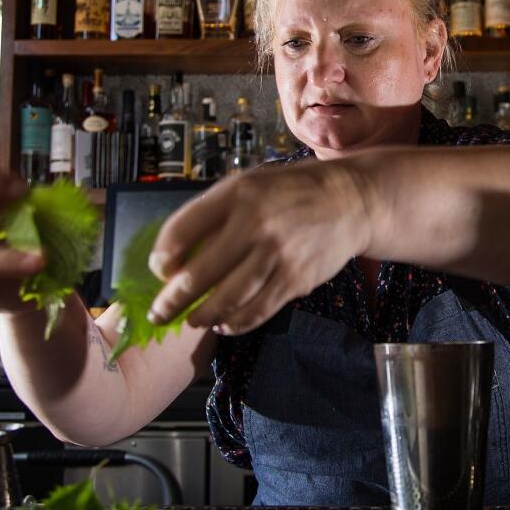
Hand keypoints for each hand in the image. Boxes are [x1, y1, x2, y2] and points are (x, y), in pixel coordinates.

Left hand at [147, 160, 374, 334]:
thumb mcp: (250, 185)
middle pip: (199, 275)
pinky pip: (258, 310)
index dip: (163, 258)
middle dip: (172, 301)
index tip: (160, 271)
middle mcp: (256, 224)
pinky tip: (224, 325)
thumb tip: (175, 255)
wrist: (350, 201)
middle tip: (159, 314)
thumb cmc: (291, 192)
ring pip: (226, 299)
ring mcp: (278, 255)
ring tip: (192, 321)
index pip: (181, 230)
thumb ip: (215, 212)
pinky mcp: (296, 279)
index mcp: (237, 194)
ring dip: (202, 316)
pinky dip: (236, 323)